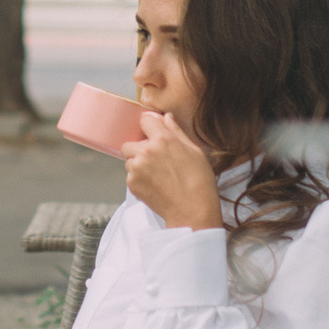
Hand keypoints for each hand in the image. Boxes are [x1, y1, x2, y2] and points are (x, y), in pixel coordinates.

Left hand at [121, 110, 221, 230]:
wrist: (192, 210)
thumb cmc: (199, 181)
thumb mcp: (194, 151)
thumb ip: (176, 131)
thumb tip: (166, 117)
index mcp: (163, 139)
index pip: (144, 120)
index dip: (150, 126)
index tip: (154, 134)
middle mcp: (146, 151)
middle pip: (130, 143)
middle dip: (139, 149)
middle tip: (155, 161)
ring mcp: (137, 168)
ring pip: (129, 161)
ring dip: (138, 165)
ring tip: (157, 176)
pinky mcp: (132, 183)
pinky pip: (130, 176)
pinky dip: (139, 180)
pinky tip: (155, 186)